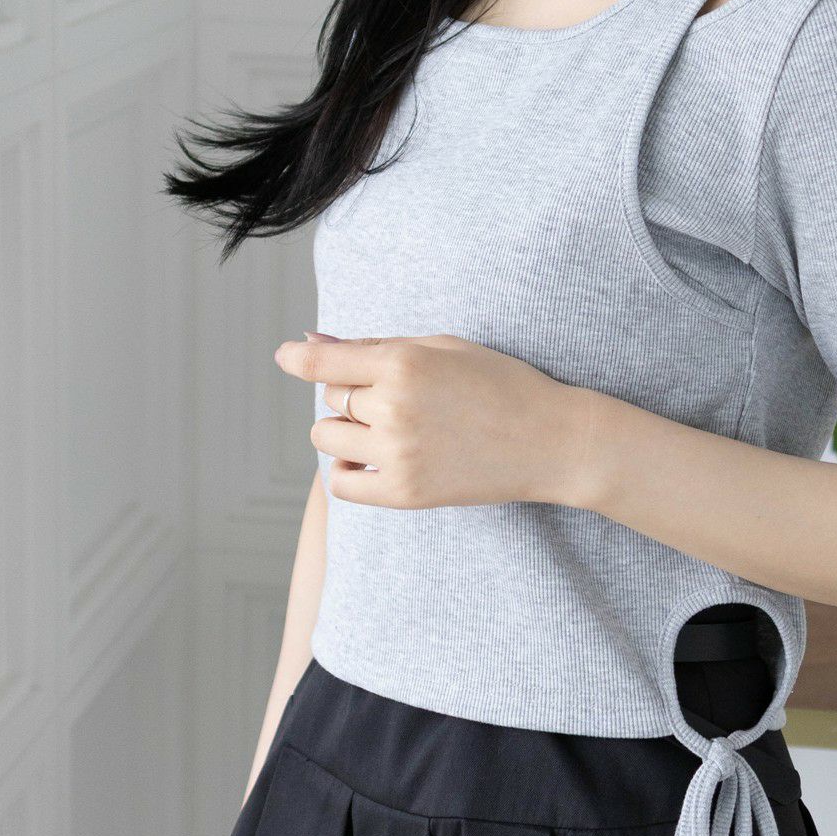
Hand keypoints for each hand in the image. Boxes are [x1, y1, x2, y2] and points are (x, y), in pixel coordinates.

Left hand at [273, 330, 594, 509]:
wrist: (550, 441)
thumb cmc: (501, 384)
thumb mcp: (444, 347)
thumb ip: (377, 345)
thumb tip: (310, 342)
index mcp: (404, 363)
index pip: (323, 362)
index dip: (297, 358)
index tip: (285, 356)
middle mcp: (394, 406)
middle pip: (332, 398)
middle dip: (352, 394)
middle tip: (394, 398)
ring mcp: (398, 453)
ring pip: (326, 437)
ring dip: (343, 431)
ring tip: (383, 429)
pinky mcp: (405, 492)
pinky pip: (341, 482)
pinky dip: (347, 469)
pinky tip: (373, 459)